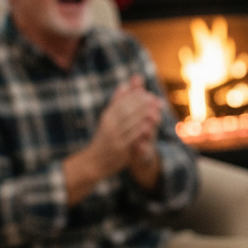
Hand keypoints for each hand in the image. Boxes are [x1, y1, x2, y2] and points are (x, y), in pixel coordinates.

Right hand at [64, 75, 162, 204]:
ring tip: (154, 109)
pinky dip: (139, 130)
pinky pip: (130, 138)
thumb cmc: (103, 139)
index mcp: (107, 116)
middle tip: (153, 98)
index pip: (121, 102)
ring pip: (129, 122)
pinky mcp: (119, 148)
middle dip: (140, 104)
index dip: (134, 96)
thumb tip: (124, 84)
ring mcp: (114, 137)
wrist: (93, 162)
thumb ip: (117, 103)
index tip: (146, 91)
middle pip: (126, 110)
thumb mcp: (107, 120)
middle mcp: (109, 125)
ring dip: (142, 114)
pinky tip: (148, 126)